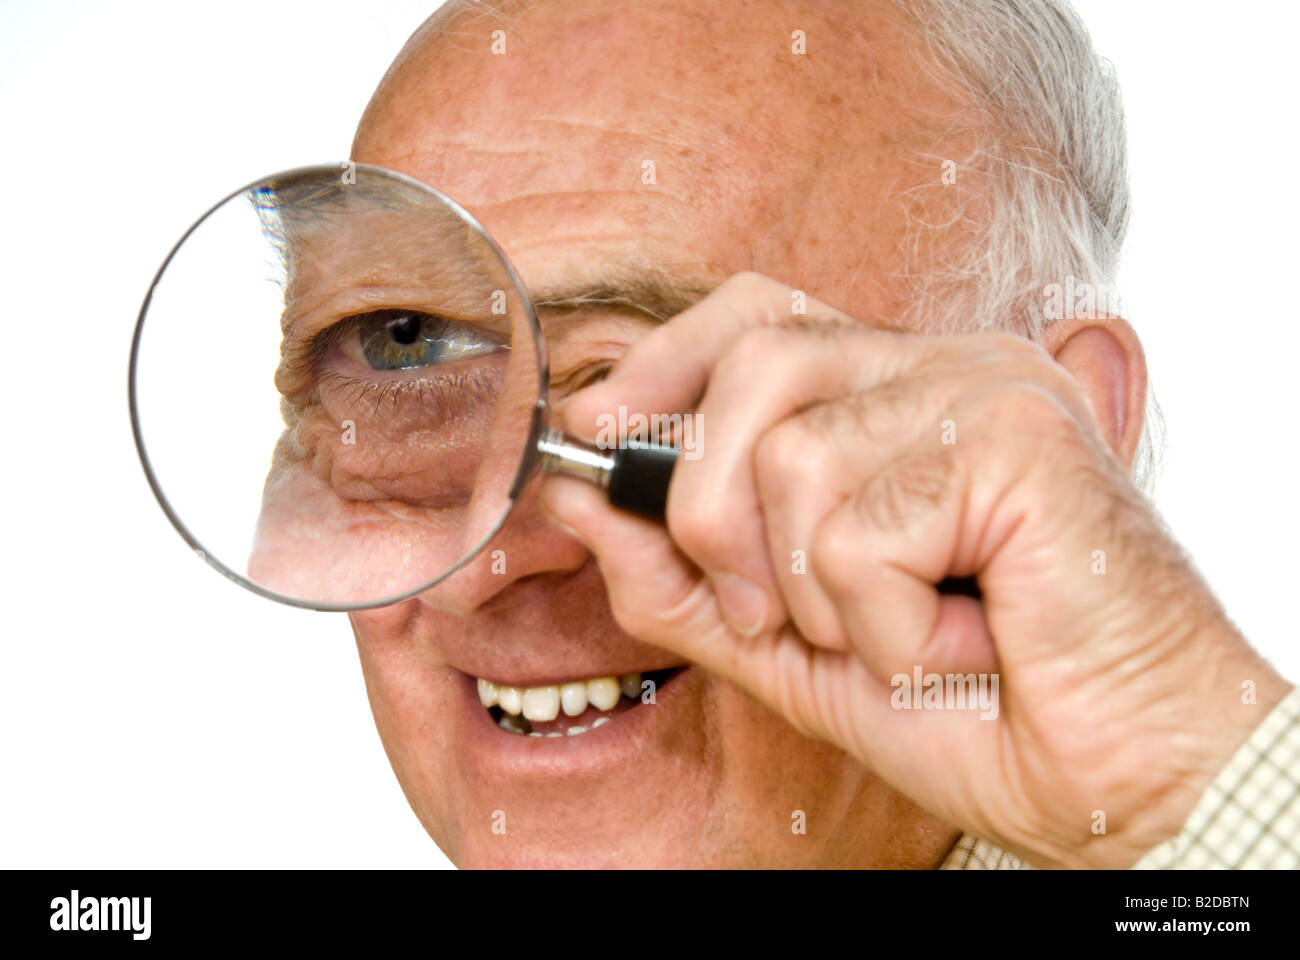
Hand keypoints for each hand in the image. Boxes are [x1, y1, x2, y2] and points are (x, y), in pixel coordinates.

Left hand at [541, 272, 1290, 868]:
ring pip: (792, 452)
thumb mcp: (790, 645)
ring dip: (817, 593)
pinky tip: (963, 640)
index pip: (755, 316)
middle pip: (754, 358)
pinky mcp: (1020, 434)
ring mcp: (987, 389)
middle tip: (769, 611)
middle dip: (712, 508)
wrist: (1112, 784)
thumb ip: (683, 574)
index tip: (595, 429)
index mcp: (896, 395)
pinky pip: (859, 526)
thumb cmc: (974, 708)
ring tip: (905, 631)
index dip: (662, 365)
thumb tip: (578, 495)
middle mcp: (944, 368)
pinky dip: (885, 624)